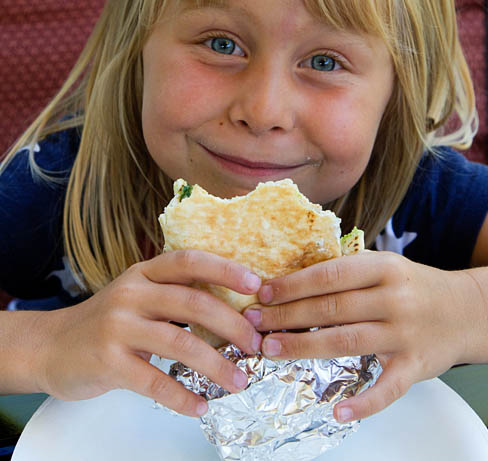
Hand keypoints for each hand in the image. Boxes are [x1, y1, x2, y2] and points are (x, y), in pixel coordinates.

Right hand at [35, 250, 261, 415]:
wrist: (51, 347)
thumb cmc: (107, 321)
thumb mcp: (137, 295)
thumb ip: (173, 295)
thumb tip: (233, 308)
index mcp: (143, 272)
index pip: (189, 261)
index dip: (225, 269)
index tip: (257, 285)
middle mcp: (132, 293)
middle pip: (193, 302)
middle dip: (232, 324)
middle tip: (256, 344)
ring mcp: (118, 326)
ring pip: (179, 342)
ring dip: (216, 365)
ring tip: (240, 380)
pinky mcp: (108, 361)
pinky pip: (154, 381)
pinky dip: (182, 396)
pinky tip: (201, 407)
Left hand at [243, 251, 476, 421]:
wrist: (465, 310)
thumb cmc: (412, 286)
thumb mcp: (384, 266)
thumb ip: (346, 272)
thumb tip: (291, 281)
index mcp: (383, 267)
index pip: (330, 274)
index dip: (293, 284)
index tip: (262, 293)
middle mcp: (395, 298)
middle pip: (332, 308)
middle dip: (288, 316)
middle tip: (254, 324)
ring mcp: (405, 333)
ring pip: (348, 342)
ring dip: (304, 347)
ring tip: (271, 349)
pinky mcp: (416, 366)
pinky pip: (387, 388)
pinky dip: (363, 403)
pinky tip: (337, 411)